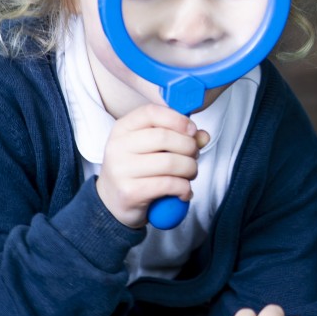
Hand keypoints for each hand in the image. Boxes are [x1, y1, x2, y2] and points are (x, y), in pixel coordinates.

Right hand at [97, 104, 209, 227]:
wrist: (113, 202)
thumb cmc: (138, 169)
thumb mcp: (153, 148)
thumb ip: (179, 137)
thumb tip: (203, 136)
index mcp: (123, 128)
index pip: (151, 112)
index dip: (177, 119)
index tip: (192, 130)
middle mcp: (118, 147)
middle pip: (164, 137)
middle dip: (189, 147)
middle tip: (193, 156)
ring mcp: (121, 170)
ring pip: (170, 162)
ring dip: (190, 169)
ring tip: (190, 174)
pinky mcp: (129, 192)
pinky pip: (168, 184)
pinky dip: (184, 188)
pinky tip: (184, 192)